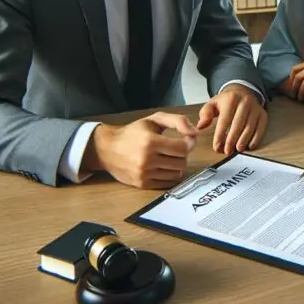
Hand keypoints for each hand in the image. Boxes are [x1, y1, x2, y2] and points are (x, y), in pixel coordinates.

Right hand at [83, 112, 197, 188]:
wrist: (107, 148)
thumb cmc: (133, 132)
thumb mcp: (155, 119)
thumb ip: (178, 121)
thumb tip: (195, 132)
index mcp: (150, 141)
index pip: (183, 148)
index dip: (190, 143)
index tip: (187, 139)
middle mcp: (146, 160)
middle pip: (182, 162)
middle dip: (183, 154)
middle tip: (176, 147)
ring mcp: (144, 174)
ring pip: (176, 173)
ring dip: (177, 164)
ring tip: (168, 156)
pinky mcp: (142, 184)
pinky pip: (167, 182)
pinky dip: (169, 174)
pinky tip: (163, 165)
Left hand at [197, 84, 267, 154]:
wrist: (243, 91)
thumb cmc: (226, 101)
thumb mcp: (213, 104)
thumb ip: (205, 114)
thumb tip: (200, 126)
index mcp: (231, 99)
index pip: (225, 120)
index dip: (220, 135)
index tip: (217, 147)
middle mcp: (245, 102)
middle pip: (238, 125)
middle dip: (231, 140)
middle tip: (227, 151)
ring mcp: (255, 108)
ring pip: (250, 128)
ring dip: (243, 141)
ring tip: (236, 150)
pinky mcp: (263, 114)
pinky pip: (261, 128)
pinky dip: (255, 139)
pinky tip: (249, 146)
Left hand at [289, 61, 303, 100]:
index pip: (299, 66)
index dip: (294, 74)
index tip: (293, 84)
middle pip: (296, 70)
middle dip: (291, 81)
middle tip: (290, 91)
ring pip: (298, 77)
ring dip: (295, 88)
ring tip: (295, 96)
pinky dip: (301, 91)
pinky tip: (301, 98)